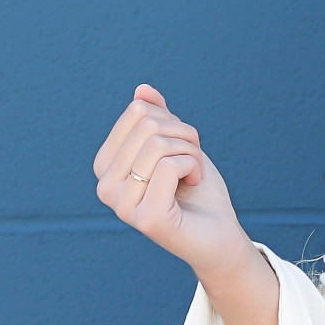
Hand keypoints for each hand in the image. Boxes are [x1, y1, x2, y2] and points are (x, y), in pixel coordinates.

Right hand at [93, 83, 250, 274]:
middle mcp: (105, 187)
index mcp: (105, 165)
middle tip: (191, 162)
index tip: (181, 148)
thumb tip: (142, 90)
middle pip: (149, 125)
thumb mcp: (177, 144)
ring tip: (192, 175)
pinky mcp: (146, 219)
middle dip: (184, 136)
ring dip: (191, 153)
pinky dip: (193, 167)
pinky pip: (169, 166)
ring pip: (158, 144)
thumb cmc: (196, 191)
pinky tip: (192, 185)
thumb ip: (157, 118)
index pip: (138, 112)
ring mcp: (122, 206)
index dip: (172, 122)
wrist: (219, 234)